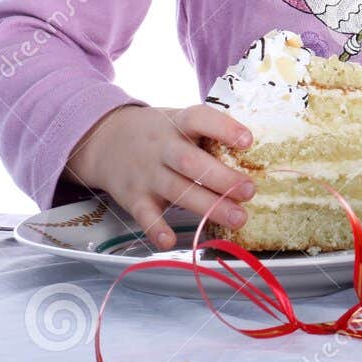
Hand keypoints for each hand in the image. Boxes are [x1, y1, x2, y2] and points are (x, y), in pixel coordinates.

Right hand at [63, 103, 255, 249]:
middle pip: (192, 162)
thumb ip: (209, 134)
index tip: (248, 141)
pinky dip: (157, 230)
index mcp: (178, 123)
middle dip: (223, 178)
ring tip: (238, 218)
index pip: (200, 119)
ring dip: (209, 206)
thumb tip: (255, 155)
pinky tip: (171, 242)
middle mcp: (162, 148)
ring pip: (178, 191)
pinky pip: (145, 216)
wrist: (106, 140)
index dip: (224, 129)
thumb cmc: (159, 133)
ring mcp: (147, 174)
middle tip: (250, 190)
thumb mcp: (179, 120)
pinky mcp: (134, 198)